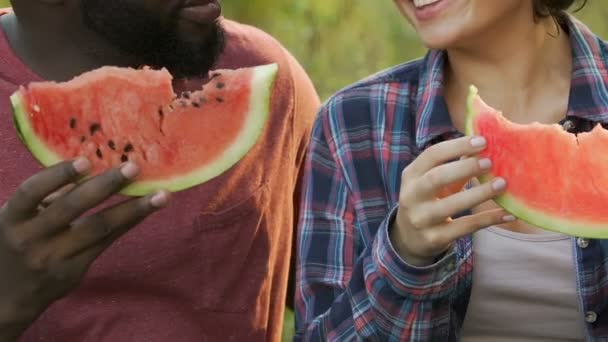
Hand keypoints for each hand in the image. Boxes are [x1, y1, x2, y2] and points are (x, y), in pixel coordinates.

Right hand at [0, 158, 168, 339]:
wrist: (5, 296)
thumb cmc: (15, 242)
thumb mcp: (19, 218)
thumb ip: (48, 195)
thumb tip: (87, 166)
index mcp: (12, 219)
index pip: (32, 193)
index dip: (57, 175)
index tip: (86, 160)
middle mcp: (32, 238)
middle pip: (72, 208)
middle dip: (105, 186)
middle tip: (133, 167)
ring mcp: (54, 257)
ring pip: (98, 229)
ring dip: (132, 209)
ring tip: (160, 195)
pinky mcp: (74, 271)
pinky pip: (106, 242)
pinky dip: (127, 223)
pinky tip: (147, 210)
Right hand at [390, 136, 513, 265]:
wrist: (410, 238)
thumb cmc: (429, 200)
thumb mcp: (433, 182)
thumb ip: (454, 165)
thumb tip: (486, 144)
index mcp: (411, 175)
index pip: (432, 155)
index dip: (457, 146)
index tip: (483, 141)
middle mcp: (411, 196)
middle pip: (436, 178)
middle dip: (464, 168)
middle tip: (490, 162)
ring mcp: (421, 219)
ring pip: (450, 205)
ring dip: (478, 194)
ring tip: (502, 184)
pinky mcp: (434, 238)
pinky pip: (464, 227)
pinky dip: (487, 219)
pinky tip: (508, 214)